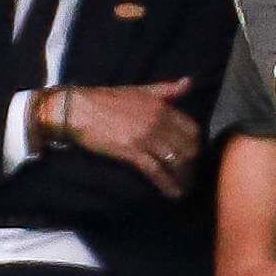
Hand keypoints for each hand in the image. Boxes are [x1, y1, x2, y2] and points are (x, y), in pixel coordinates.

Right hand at [54, 81, 200, 197]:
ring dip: (182, 177)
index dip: (195, 143)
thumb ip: (167, 90)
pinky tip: (174, 193)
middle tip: (189, 173)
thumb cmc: (108, 99)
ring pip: (175, 161)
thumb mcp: (140, 90)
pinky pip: (156, 171)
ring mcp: (145, 138)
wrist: (80, 109)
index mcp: (161, 106)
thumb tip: (189, 82)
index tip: (192, 153)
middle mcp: (158, 122)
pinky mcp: (132, 152)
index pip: (192, 129)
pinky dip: (167, 184)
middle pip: (187, 148)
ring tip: (185, 186)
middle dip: (191, 163)